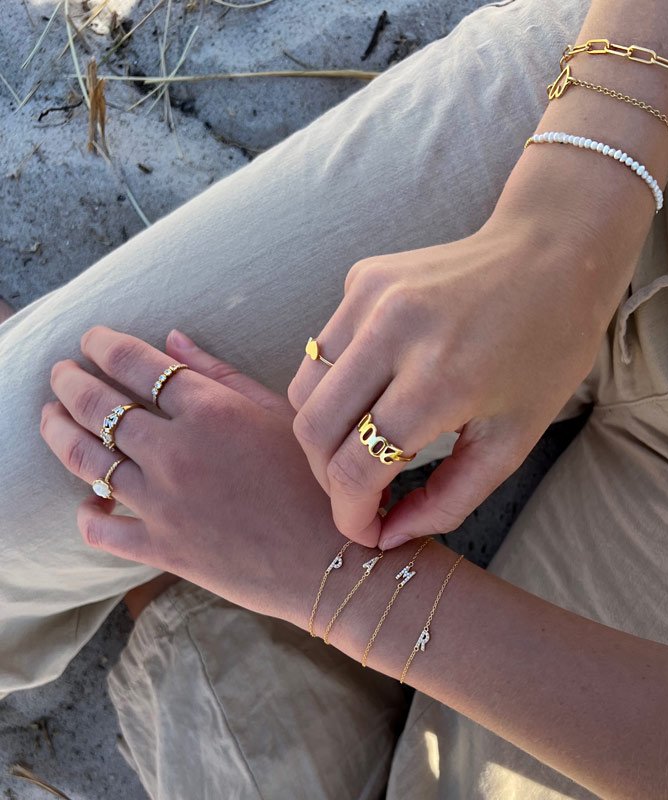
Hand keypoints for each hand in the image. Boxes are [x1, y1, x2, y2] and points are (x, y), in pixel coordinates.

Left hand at [40, 326, 348, 625]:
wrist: (335, 560)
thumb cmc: (319, 481)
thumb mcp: (282, 414)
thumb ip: (224, 373)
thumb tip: (173, 337)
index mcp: (211, 410)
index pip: (137, 364)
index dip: (104, 345)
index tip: (91, 338)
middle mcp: (176, 451)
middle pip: (98, 406)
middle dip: (69, 381)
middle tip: (59, 371)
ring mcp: (163, 502)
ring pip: (85, 460)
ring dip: (58, 432)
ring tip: (49, 417)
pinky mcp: (161, 548)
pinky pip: (101, 528)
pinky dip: (86, 512)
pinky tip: (87, 500)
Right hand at [288, 149, 641, 549]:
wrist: (551, 255)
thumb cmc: (546, 351)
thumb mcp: (513, 440)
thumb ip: (448, 499)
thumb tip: (389, 535)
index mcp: (441, 379)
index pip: (356, 465)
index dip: (350, 514)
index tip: (364, 531)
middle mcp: (393, 331)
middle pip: (312, 428)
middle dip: (327, 478)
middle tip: (360, 494)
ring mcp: (370, 296)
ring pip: (303, 388)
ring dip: (324, 432)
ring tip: (363, 447)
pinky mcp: (361, 277)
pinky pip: (322, 349)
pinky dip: (336, 384)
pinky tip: (376, 387)